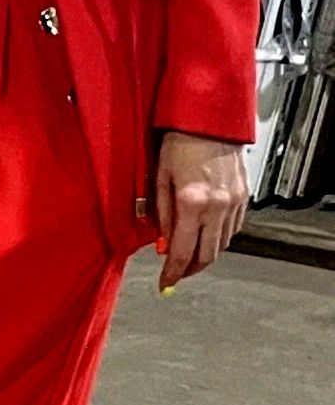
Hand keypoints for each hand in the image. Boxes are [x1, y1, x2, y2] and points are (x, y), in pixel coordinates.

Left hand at [154, 130, 247, 291]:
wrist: (210, 121)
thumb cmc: (180, 143)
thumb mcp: (160, 178)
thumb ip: (162, 213)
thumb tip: (162, 242)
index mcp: (192, 202)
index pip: (182, 251)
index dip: (173, 273)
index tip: (165, 283)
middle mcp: (217, 206)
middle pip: (206, 255)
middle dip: (190, 269)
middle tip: (177, 273)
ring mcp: (234, 203)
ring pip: (222, 245)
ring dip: (206, 255)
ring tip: (190, 255)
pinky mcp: (244, 197)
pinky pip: (233, 229)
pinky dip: (220, 238)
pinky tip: (208, 235)